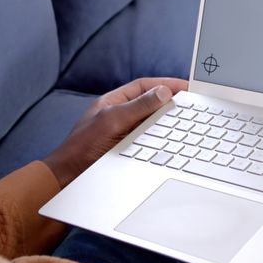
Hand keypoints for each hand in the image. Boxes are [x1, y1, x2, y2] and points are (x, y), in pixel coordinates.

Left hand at [43, 78, 187, 187]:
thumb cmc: (82, 148)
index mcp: (113, 102)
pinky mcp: (129, 152)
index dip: (166, 84)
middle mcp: (120, 116)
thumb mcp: (111, 121)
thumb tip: (163, 93)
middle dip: (172, 102)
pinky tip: (175, 142)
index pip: (144, 87)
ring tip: (189, 121)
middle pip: (152, 104)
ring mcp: (125, 135)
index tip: (186, 87)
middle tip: (193, 103)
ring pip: (154, 124)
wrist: (69, 178)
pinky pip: (152, 142)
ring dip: (170, 122)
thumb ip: (137, 107)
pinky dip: (165, 140)